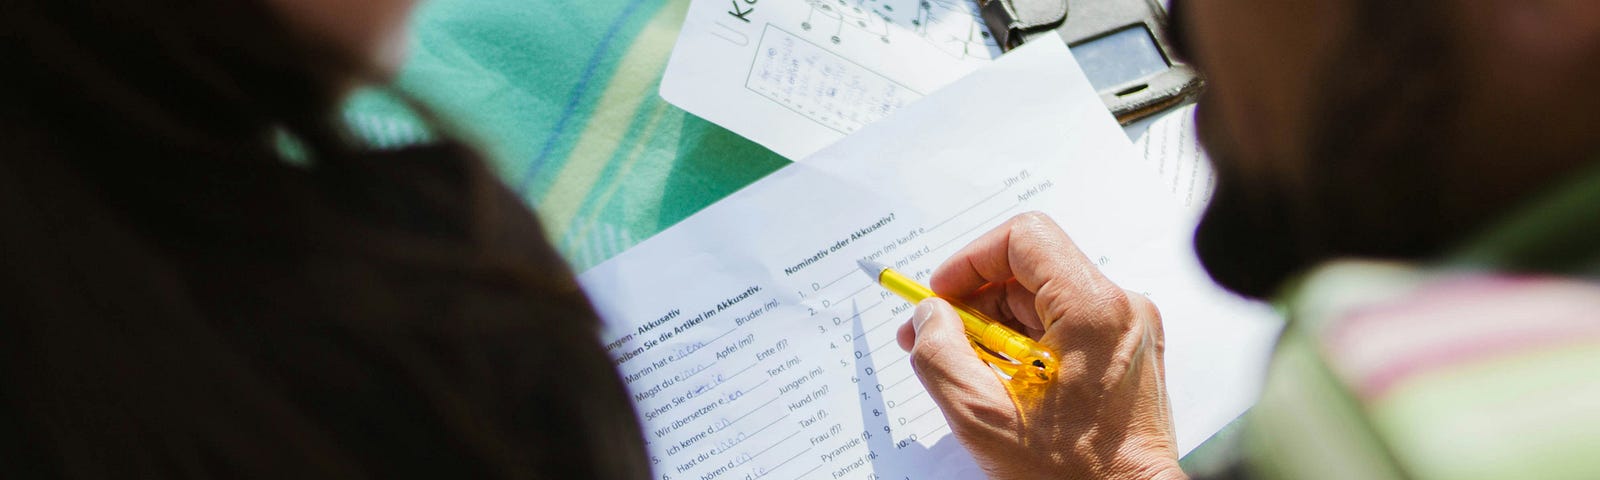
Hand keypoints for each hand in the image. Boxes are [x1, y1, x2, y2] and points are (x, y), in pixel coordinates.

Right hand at [896, 213, 1183, 479]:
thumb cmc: (1074, 476)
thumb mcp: (983, 416)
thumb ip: (940, 354)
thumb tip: (928, 316)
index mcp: (1092, 310)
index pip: (1023, 238)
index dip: (970, 261)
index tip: (940, 296)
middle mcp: (1120, 308)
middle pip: (1030, 270)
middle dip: (974, 300)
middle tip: (934, 338)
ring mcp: (1129, 329)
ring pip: (1045, 298)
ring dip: (996, 325)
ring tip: (968, 370)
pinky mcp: (1128, 351)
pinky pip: (1066, 324)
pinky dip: (1026, 342)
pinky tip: (1003, 381)